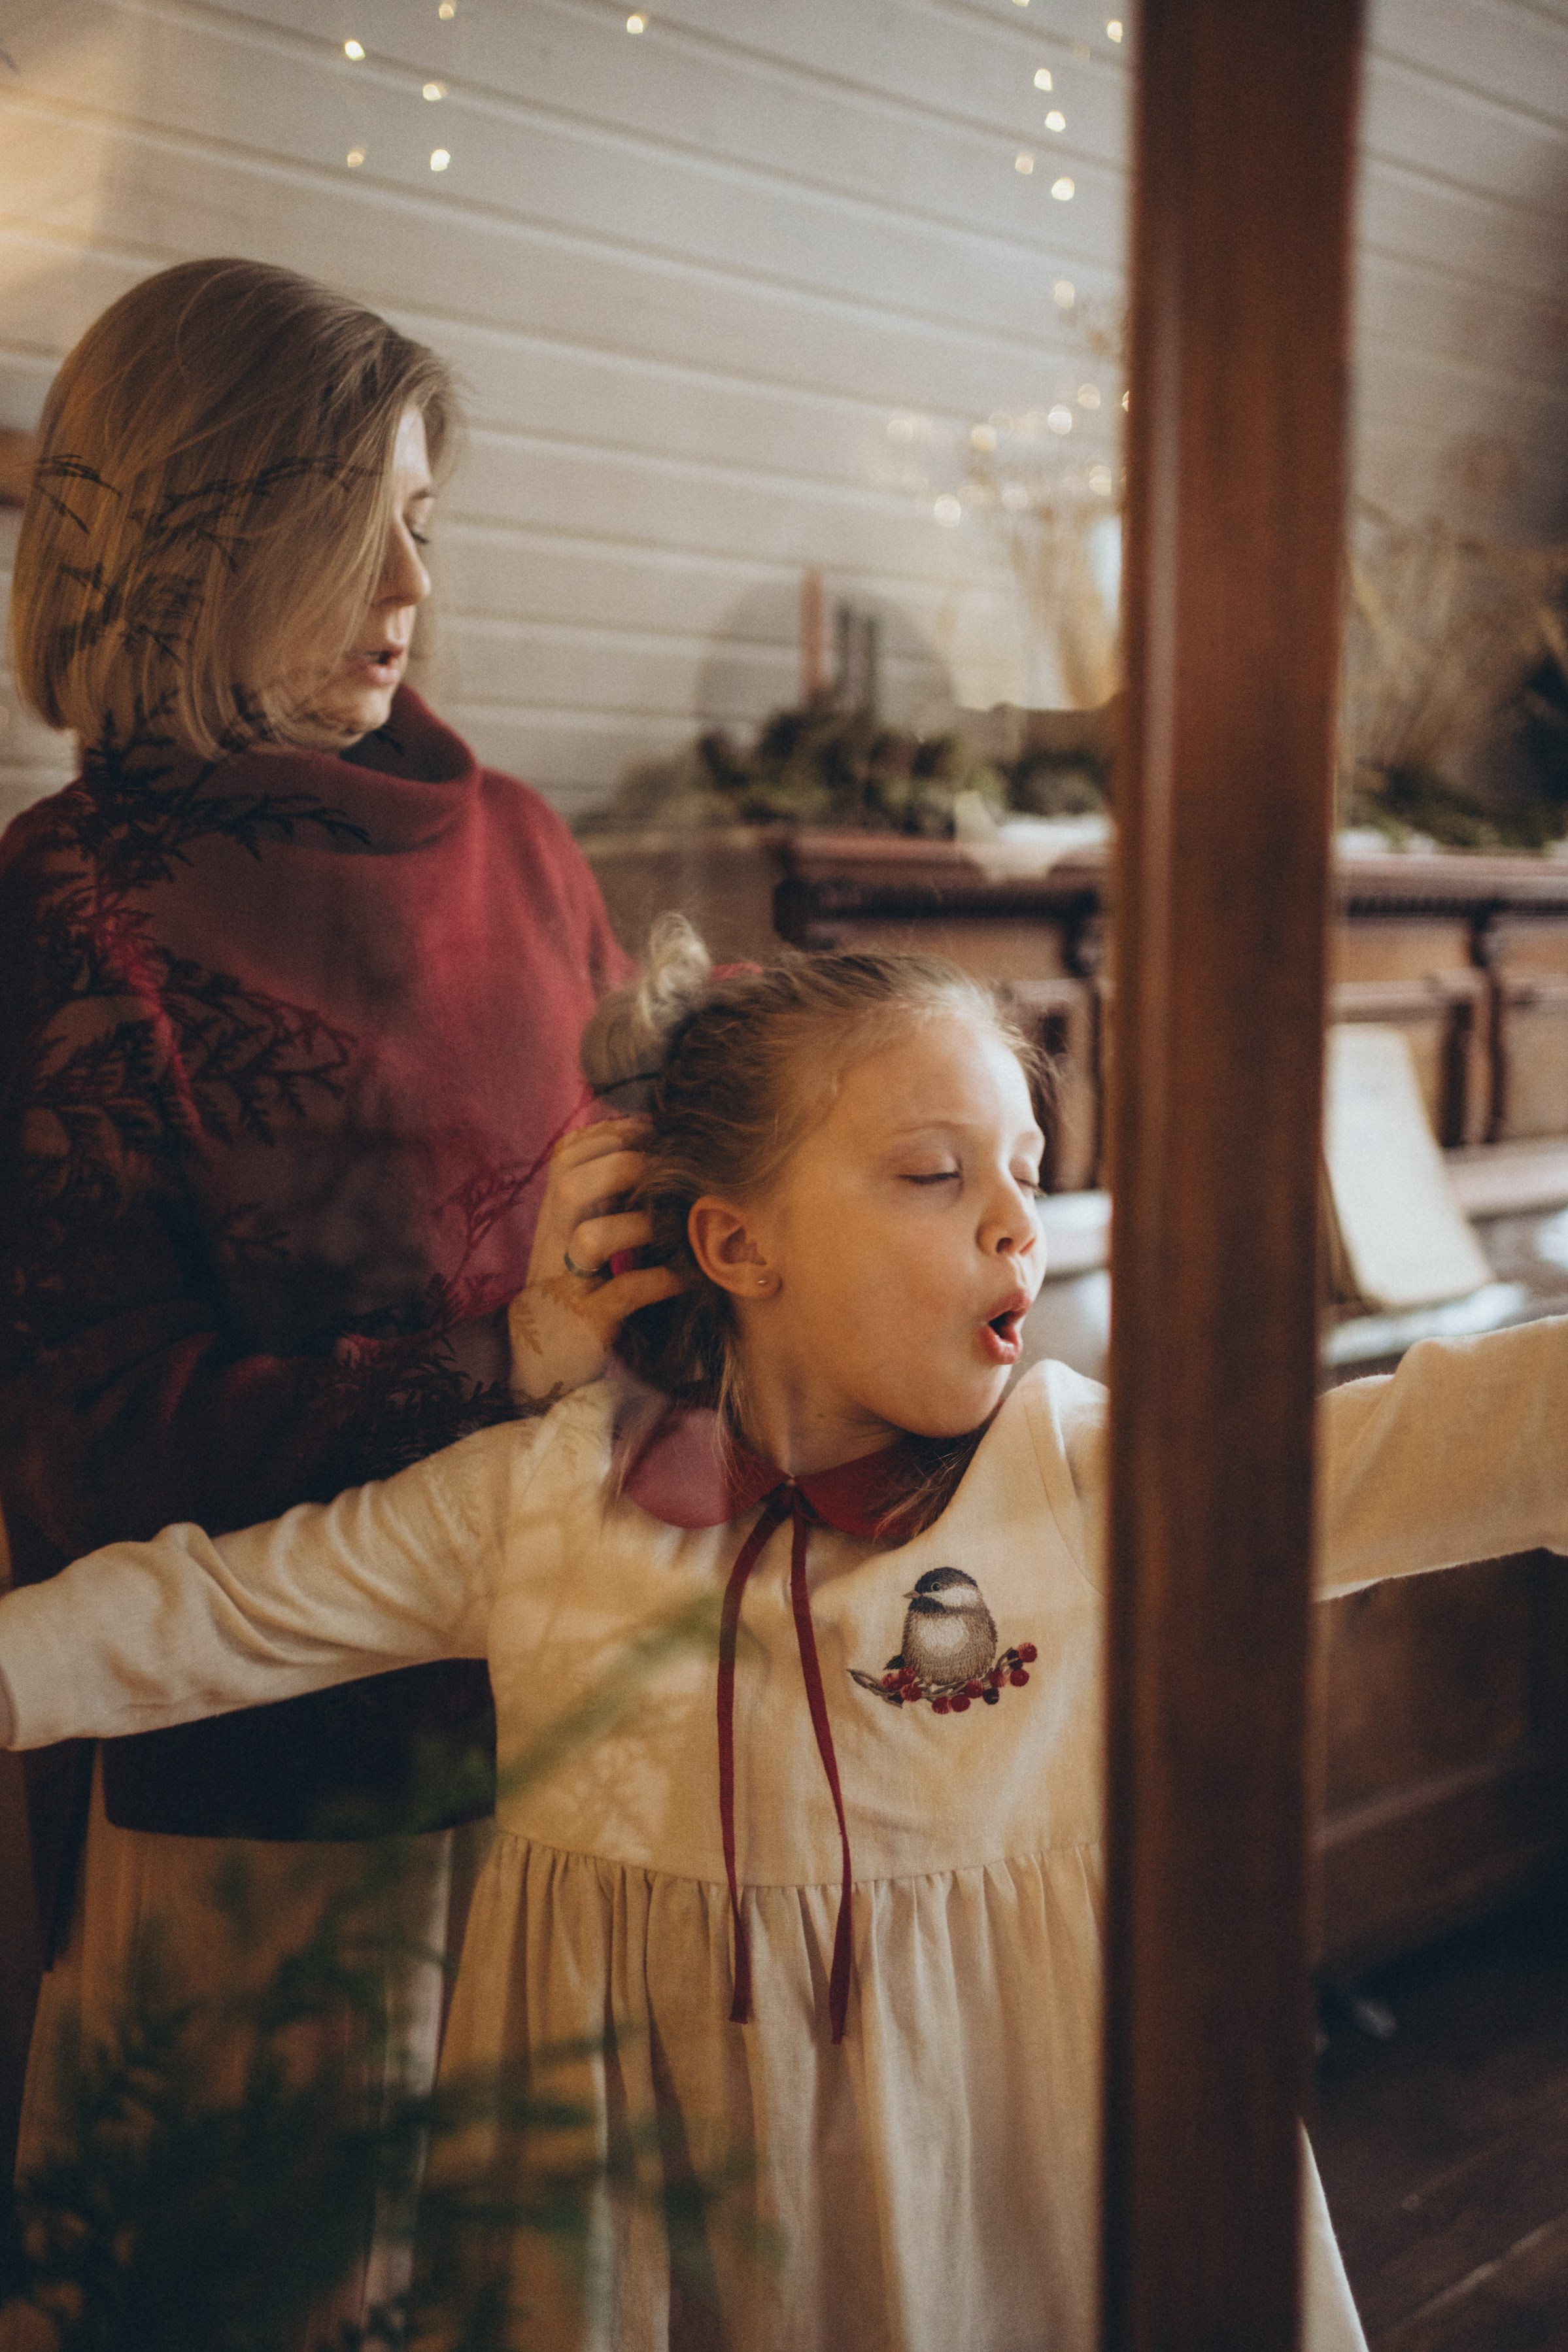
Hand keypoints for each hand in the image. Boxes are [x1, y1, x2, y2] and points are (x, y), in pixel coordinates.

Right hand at [507, 1117, 684, 1401]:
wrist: (545, 1362)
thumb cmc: (576, 1289)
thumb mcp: (579, 1237)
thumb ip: (601, 1198)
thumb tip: (651, 1146)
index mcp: (553, 1216)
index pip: (566, 1156)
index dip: (609, 1135)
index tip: (654, 1132)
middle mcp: (552, 1242)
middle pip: (571, 1186)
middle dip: (623, 1168)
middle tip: (669, 1172)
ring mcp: (565, 1283)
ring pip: (590, 1239)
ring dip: (640, 1225)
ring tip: (679, 1226)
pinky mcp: (586, 1322)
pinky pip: (622, 1294)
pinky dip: (658, 1280)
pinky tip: (687, 1275)